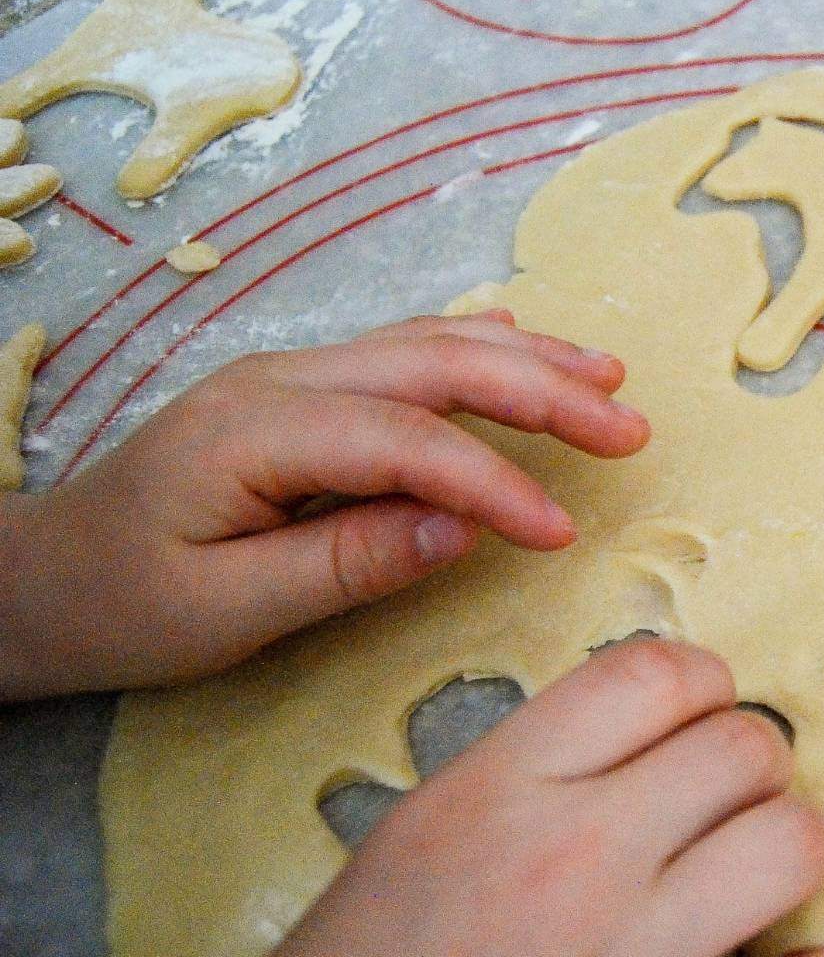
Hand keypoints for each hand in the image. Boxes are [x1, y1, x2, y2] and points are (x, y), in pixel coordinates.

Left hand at [0, 311, 648, 698]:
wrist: (31, 580)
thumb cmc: (118, 607)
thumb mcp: (223, 612)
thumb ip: (344, 564)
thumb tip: (461, 532)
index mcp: (252, 432)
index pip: (406, 440)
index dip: (495, 480)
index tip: (562, 531)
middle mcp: (277, 382)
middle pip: (434, 362)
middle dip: (543, 387)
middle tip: (630, 427)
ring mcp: (287, 377)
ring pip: (427, 343)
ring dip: (526, 358)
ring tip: (610, 380)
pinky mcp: (299, 394)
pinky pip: (405, 356)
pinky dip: (481, 354)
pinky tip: (529, 356)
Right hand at [159, 637, 823, 956]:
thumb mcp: (411, 848)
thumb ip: (525, 787)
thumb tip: (636, 755)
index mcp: (490, 795)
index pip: (650, 673)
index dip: (702, 686)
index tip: (703, 715)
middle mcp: (564, 862)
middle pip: (742, 746)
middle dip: (754, 770)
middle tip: (732, 807)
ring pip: (791, 842)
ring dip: (793, 855)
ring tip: (762, 884)